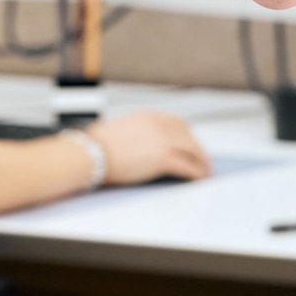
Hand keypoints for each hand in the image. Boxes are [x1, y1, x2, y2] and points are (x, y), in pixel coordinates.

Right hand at [87, 111, 211, 186]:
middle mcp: (159, 125)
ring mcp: (163, 141)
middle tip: (204, 160)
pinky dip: (197, 173)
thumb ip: (135, 135)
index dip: (187, 134)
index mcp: (149, 116)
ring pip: (192, 151)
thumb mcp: (120, 132)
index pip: (177, 123)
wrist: (89, 153)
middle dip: (198, 149)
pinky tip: (200, 179)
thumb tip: (140, 147)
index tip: (192, 143)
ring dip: (202, 162)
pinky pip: (187, 167)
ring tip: (206, 172)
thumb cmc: (95, 146)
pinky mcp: (162, 158)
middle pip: (189, 136)